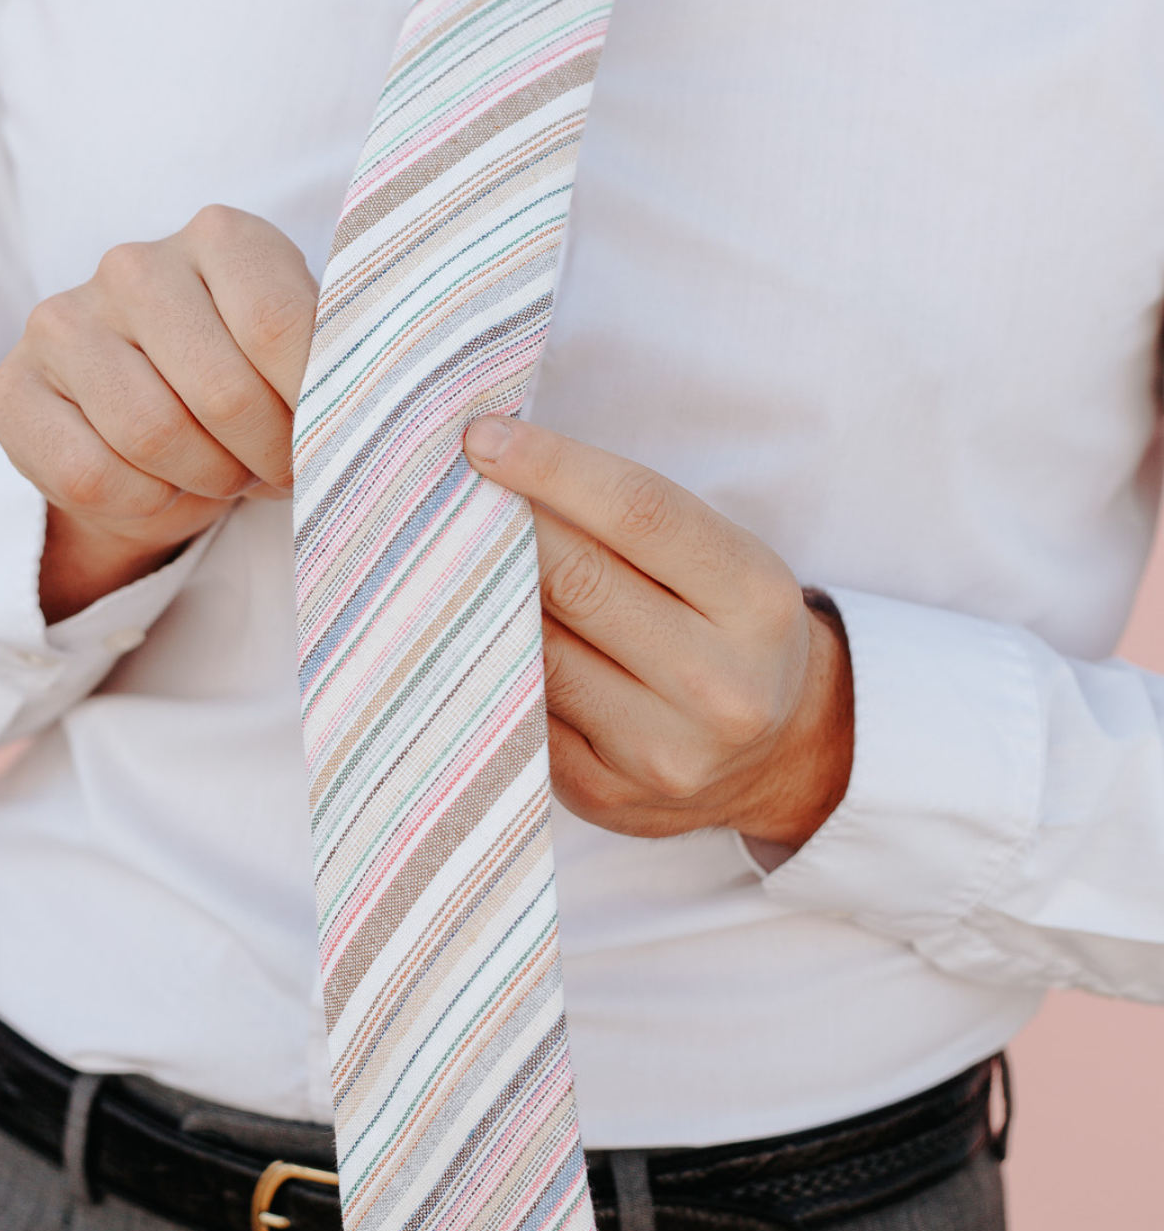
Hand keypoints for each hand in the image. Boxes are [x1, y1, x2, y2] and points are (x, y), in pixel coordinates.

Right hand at [0, 207, 316, 621]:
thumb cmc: (246, 391)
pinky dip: (144, 501)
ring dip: (205, 479)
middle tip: (273, 470)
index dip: (312, 407)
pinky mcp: (14, 387)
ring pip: (153, 434)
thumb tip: (368, 412)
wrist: (149, 441)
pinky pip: (92, 473)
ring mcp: (63, 320)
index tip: (326, 439)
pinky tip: (158, 483)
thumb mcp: (300, 364)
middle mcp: (135, 264)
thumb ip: (337, 367)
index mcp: (223, 237)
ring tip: (221, 472)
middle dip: (264, 457)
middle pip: (222, 390)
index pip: (280, 323)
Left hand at [462, 416, 852, 855]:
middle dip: (504, 528)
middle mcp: (719, 682)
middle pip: (578, 581)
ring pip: (539, 652)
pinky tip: (471, 634)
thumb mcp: (721, 561)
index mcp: (755, 600)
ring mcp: (662, 750)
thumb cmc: (728, 627)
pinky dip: (492, 665)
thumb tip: (502, 464)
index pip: (639, 512)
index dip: (552, 466)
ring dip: (486, 599)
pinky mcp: (605, 794)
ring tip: (449, 559)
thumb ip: (632, 522)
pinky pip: (523, 711)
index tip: (483, 436)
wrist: (782, 754)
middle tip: (450, 492)